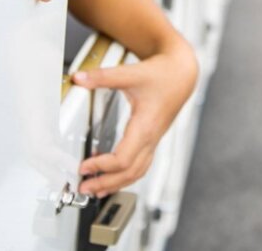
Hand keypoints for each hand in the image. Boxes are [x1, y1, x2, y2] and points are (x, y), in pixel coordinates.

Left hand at [71, 42, 197, 197]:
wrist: (181, 75)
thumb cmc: (162, 76)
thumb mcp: (130, 74)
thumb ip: (103, 77)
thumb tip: (80, 78)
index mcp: (145, 126)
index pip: (123, 159)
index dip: (102, 166)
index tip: (84, 166)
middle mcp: (150, 138)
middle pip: (129, 173)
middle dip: (106, 183)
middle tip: (85, 186)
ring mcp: (153, 141)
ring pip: (137, 172)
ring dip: (116, 183)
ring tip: (96, 188)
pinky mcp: (153, 139)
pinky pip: (141, 165)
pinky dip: (126, 175)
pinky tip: (113, 175)